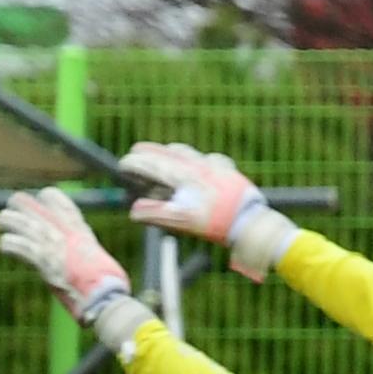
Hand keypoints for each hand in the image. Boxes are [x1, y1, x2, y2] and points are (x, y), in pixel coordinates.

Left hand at [0, 191, 131, 322]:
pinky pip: (13, 244)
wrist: (104, 293)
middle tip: (14, 220)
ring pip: (13, 220)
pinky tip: (7, 250)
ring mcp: (49, 241)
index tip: (37, 211)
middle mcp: (60, 227)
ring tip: (5, 230)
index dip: (40, 200)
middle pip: (24, 202)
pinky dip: (7, 246)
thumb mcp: (91, 252)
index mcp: (74, 223)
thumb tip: (73, 245)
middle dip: (16, 208)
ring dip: (6, 223)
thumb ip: (78, 242)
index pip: (50, 195)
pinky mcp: (40, 259)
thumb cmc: (103, 279)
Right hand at [121, 141, 296, 281]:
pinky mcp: (227, 172)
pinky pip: (210, 160)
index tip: (122, 165)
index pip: (153, 165)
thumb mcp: (182, 221)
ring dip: (172, 152)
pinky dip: (198, 160)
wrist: (250, 221)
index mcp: (183, 176)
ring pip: (188, 152)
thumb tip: (133, 211)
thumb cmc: (215, 222)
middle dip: (150, 152)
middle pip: (168, 153)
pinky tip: (202, 164)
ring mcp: (213, 166)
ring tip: (164, 153)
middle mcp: (197, 166)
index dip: (135, 164)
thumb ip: (156, 214)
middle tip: (136, 151)